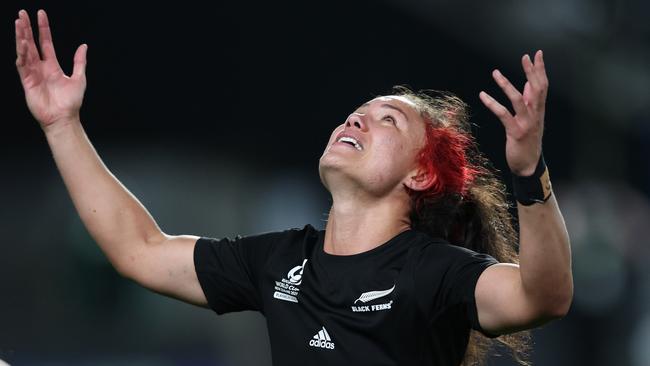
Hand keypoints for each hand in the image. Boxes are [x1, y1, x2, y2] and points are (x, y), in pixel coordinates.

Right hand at [15, 9, 87, 129]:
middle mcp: (40, 67)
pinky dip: (22, 53)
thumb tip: (84, 46)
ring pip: (24, 51)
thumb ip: (80, 62)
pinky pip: (22, 64)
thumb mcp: (79, 78)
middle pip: (31, 43)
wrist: (64, 118)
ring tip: (18, 22)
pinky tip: (22, 42)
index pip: (45, 42)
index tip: (40, 14)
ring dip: (21, 36)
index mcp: (52, 66)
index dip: (42, 28)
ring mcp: (33, 73)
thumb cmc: (71, 102)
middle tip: (22, 13)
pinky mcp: (27, 81)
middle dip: (26, 28)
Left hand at [479, 50, 547, 175]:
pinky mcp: (515, 132)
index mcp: (539, 110)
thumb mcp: (531, 119)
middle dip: (532, 71)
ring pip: (518, 99)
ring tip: (495, 73)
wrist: (528, 165)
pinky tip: (483, 95)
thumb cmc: (528, 140)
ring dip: (507, 85)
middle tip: (526, 56)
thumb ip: (531, 101)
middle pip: (537, 89)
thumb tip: (529, 84)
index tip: (536, 54)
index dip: (540, 69)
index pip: (542, 85)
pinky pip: (503, 114)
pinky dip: (493, 104)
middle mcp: (535, 114)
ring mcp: (526, 123)